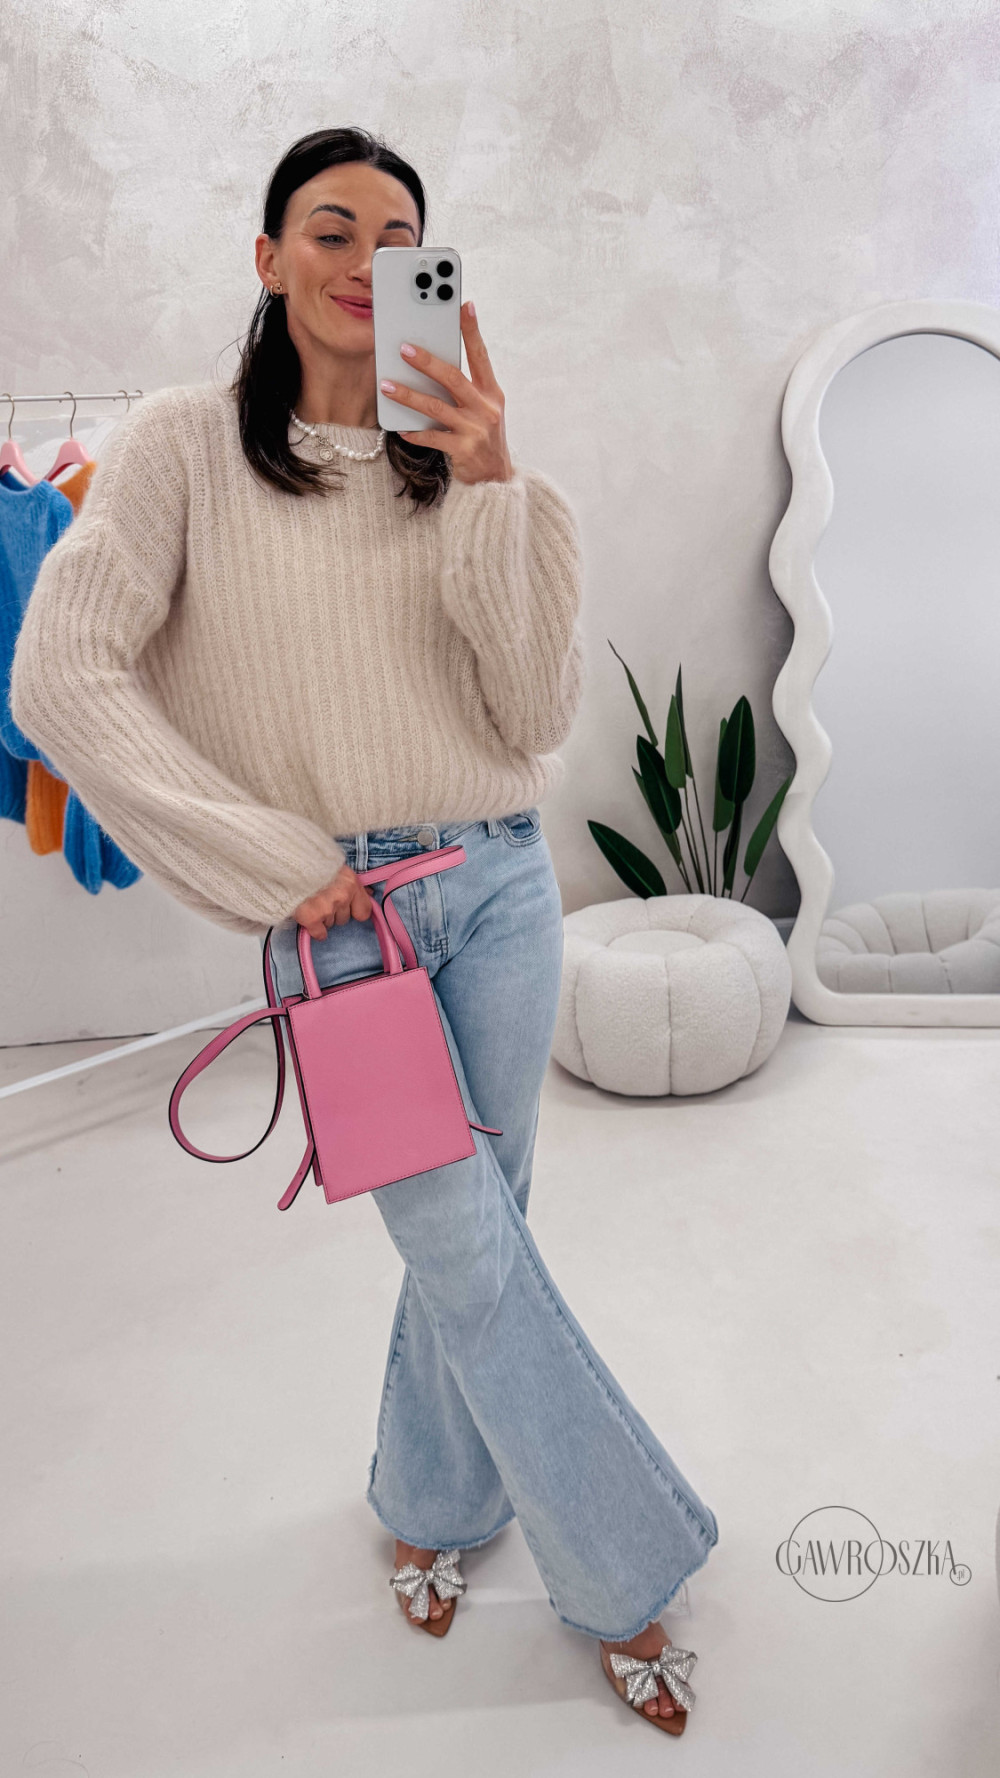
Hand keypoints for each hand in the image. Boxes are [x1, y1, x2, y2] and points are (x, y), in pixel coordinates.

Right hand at [293, 863, 372, 941]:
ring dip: (323, 918)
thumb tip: (370, 893)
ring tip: (312, 904)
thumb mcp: (338, 869)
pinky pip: (320, 933)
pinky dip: (315, 930)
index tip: (347, 908)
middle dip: (334, 912)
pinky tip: (310, 922)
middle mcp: (342, 896)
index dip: (354, 911)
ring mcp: (327, 908)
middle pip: (344, 918)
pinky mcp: (311, 918)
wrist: (287, 865)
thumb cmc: (313, 865)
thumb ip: (352, 883)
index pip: (364, 911)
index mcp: (351, 883)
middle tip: (322, 901)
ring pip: (330, 924)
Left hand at [381, 300, 513, 484]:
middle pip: (453, 378)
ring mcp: (475, 430)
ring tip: (386, 386)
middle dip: (427, 361)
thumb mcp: (484, 410)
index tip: (464, 306)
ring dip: (408, 396)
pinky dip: (415, 433)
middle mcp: (486, 408)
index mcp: (491, 393)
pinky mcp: (463, 450)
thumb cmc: (483, 439)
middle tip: (403, 348)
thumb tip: (434, 365)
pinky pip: (432, 438)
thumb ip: (466, 389)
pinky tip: (401, 428)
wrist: (495, 480)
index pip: (481, 356)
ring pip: (436, 407)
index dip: (473, 331)